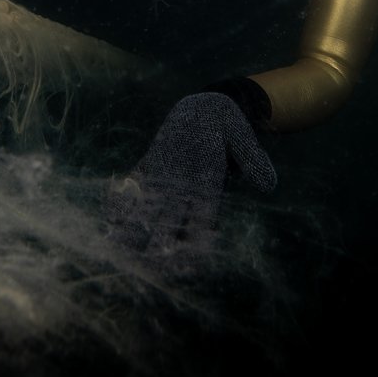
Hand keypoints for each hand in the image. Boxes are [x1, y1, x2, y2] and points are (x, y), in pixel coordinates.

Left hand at [104, 92, 275, 257]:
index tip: (182, 260)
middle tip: (144, 265)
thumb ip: (253, 160)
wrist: (206, 111)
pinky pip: (134, 184)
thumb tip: (269, 184)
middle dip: (158, 243)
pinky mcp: (150, 166)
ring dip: (133, 227)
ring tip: (116, 245)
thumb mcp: (242, 137)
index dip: (193, 241)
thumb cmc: (228, 126)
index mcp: (208, 187)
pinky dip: (121, 198)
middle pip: (170, 222)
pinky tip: (108, 214)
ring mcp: (165, 179)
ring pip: (148, 208)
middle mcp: (184, 190)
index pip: (201, 221)